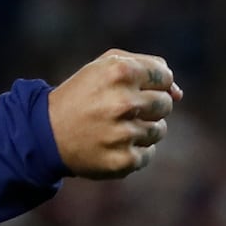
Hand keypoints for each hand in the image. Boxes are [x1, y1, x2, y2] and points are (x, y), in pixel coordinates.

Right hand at [48, 49, 182, 178]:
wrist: (47, 132)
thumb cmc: (81, 95)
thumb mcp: (104, 67)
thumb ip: (145, 66)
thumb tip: (179, 93)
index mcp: (119, 72)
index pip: (164, 76)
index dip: (153, 82)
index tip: (135, 87)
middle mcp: (123, 102)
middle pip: (166, 103)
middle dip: (148, 105)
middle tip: (119, 108)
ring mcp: (124, 133)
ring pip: (159, 130)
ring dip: (141, 128)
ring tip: (113, 127)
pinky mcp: (124, 160)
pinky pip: (148, 153)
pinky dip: (133, 150)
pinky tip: (111, 144)